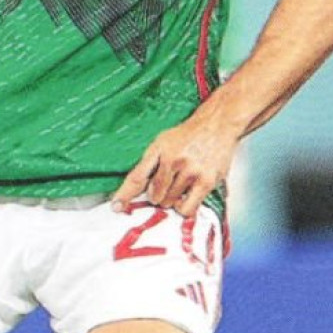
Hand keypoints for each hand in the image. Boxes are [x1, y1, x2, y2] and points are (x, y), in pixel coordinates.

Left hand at [111, 115, 238, 219]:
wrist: (217, 124)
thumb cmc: (189, 136)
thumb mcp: (163, 141)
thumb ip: (150, 164)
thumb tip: (137, 190)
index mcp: (159, 149)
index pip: (137, 176)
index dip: (124, 194)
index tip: (116, 206)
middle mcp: (173, 159)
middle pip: (154, 195)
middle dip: (157, 196)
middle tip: (168, 184)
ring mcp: (190, 171)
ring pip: (170, 202)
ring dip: (172, 200)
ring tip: (181, 184)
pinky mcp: (206, 181)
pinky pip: (187, 208)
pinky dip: (183, 208)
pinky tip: (186, 197)